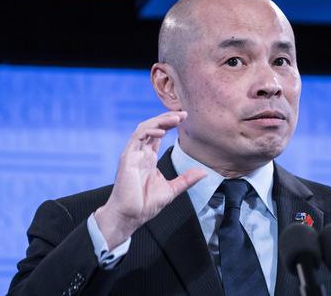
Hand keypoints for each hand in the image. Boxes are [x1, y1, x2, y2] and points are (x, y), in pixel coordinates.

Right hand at [94, 111, 205, 248]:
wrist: (130, 216)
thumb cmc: (145, 204)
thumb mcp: (172, 189)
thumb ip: (186, 179)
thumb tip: (203, 172)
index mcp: (149, 158)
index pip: (157, 133)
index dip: (169, 123)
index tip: (184, 118)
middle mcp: (140, 153)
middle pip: (152, 127)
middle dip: (167, 118)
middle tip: (183, 114)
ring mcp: (133, 154)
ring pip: (144, 128)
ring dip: (159, 120)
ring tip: (175, 118)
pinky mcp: (127, 158)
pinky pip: (137, 138)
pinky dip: (149, 130)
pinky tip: (162, 130)